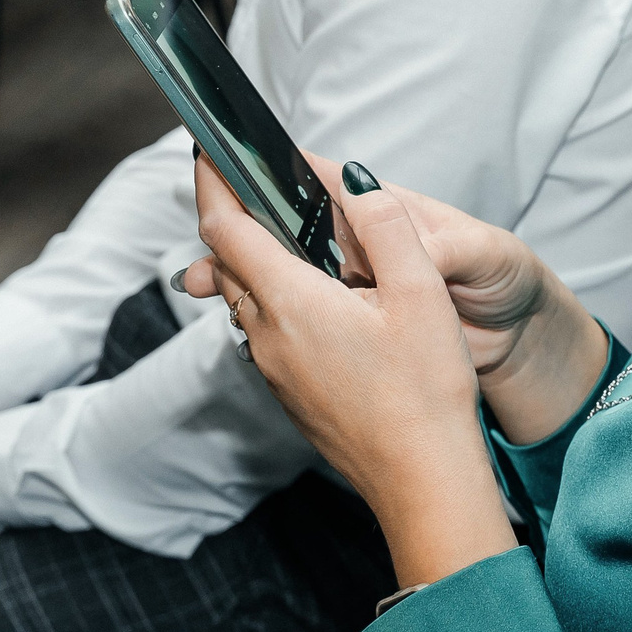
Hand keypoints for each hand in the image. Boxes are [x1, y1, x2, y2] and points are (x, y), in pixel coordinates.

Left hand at [186, 152, 611, 442]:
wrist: (422, 483)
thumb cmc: (426, 392)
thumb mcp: (421, 293)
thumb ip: (385, 228)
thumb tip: (353, 180)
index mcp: (290, 302)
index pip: (225, 227)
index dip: (211, 182)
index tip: (206, 148)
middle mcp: (267, 335)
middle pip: (227, 261)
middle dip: (228, 215)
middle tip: (240, 177)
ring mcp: (274, 369)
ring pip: (243, 298)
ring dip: (247, 259)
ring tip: (273, 227)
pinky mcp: (289, 392)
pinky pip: (263, 330)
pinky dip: (270, 296)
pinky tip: (308, 294)